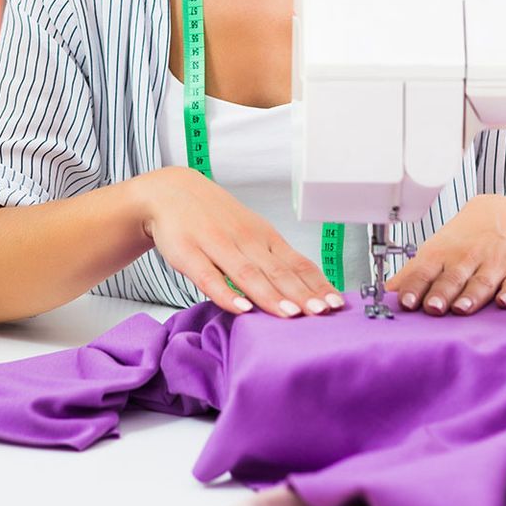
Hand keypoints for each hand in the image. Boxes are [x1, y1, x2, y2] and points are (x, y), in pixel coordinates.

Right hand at [137, 167, 344, 317]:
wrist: (171, 191)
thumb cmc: (216, 217)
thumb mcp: (251, 231)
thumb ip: (273, 260)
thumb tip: (308, 290)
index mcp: (263, 237)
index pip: (297, 263)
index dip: (316, 284)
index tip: (335, 303)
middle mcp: (245, 240)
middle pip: (277, 271)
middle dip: (301, 293)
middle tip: (322, 313)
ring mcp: (216, 246)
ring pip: (247, 274)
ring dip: (271, 296)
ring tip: (290, 314)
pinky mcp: (189, 254)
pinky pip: (208, 276)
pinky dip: (225, 293)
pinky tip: (240, 308)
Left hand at [386, 194, 505, 315]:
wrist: (504, 214)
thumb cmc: (463, 240)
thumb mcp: (436, 250)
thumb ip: (413, 274)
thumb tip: (385, 292)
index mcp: (442, 254)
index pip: (424, 271)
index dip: (414, 286)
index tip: (406, 302)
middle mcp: (467, 258)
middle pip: (453, 278)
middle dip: (442, 293)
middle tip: (433, 308)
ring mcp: (494, 264)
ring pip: (482, 282)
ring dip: (472, 295)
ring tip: (462, 308)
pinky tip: (505, 302)